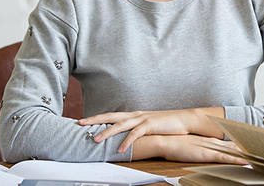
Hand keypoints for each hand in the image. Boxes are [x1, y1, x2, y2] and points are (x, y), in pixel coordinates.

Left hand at [78, 108, 223, 151]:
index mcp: (134, 115)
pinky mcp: (150, 125)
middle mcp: (135, 115)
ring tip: (95, 140)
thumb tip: (125, 136)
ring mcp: (142, 119)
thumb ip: (136, 129)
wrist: (184, 119)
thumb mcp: (148, 126)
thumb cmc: (166, 124)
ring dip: (106, 132)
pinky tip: (119, 149)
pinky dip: (126, 141)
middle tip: (80, 124)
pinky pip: (135, 134)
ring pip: (120, 125)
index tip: (83, 121)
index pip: (111, 116)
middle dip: (94, 120)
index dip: (97, 118)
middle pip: (111, 116)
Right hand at [133, 134, 247, 163]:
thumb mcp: (187, 146)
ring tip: (258, 157)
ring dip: (244, 154)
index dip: (238, 145)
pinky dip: (236, 160)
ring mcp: (210, 148)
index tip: (249, 147)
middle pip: (233, 146)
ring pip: (232, 151)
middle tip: (260, 151)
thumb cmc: (173, 145)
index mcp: (207, 141)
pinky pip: (225, 158)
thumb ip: (195, 149)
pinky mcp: (206, 154)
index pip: (227, 143)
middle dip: (246, 149)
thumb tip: (197, 152)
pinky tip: (245, 162)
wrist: (165, 141)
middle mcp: (211, 142)